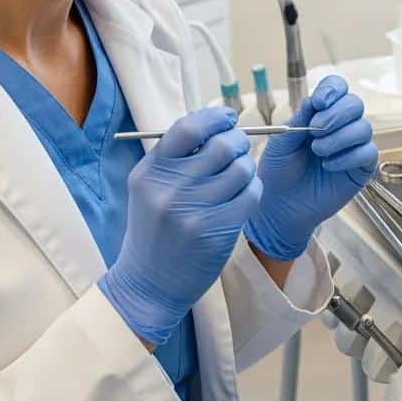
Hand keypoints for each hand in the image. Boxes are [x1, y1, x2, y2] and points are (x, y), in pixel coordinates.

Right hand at [98, 107, 261, 345]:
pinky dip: (253, 189)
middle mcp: (169, 189)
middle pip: (223, 145)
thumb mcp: (150, 187)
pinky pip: (252, 193)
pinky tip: (242, 195)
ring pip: (242, 168)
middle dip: (238, 141)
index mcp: (151, 172)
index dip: (215, 117)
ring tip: (238, 175)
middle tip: (238, 148)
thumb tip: (215, 119)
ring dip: (247, 167)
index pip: (188, 128)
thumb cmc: (155, 228)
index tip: (228, 118)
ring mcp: (194, 211)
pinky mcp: (218, 230)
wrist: (149, 283)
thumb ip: (176, 155)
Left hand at [244, 76, 377, 260]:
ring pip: (363, 128)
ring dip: (339, 137)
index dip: (333, 89)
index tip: (319, 102)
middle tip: (315, 130)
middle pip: (355, 104)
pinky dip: (348, 157)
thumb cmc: (278, 171)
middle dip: (336, 114)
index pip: (338, 88)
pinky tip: (328, 166)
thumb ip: (298, 120)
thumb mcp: (281, 143)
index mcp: (321, 114)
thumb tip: (313, 100)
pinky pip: (367, 153)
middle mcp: (342, 126)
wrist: (280, 207)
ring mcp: (354, 147)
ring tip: (318, 151)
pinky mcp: (362, 168)